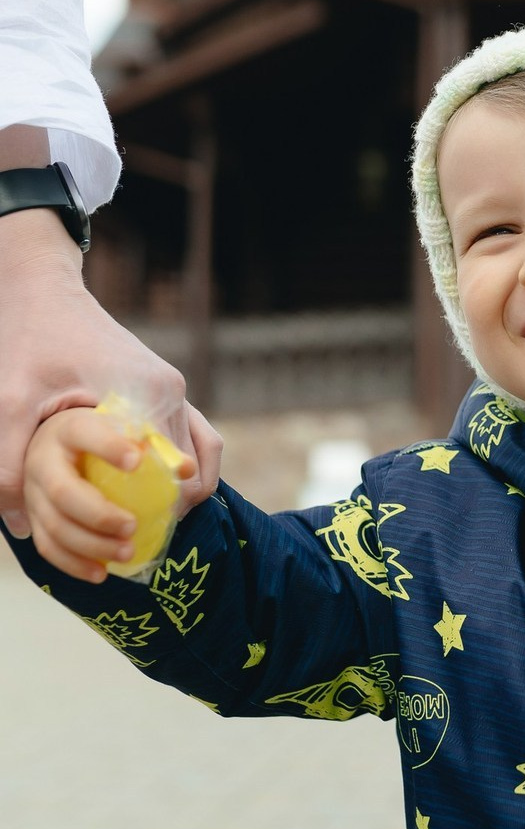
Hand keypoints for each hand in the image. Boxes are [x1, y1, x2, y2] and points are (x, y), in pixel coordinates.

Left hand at [0, 212, 222, 535]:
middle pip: (195, 471)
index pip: (176, 475)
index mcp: (146, 395)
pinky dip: (181, 468)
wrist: (42, 289)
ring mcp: (174, 388)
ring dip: (182, 490)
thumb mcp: (8, 401)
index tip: (129, 538)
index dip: (160, 514)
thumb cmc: (27, 339)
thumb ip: (8, 461)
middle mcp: (171, 391)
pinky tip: (151, 488)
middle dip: (171, 509)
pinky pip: (192, 436)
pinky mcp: (167, 387)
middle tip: (131, 537)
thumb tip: (15, 524)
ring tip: (147, 519)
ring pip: (201, 455)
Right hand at [23, 408, 190, 581]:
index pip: (86, 434)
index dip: (109, 447)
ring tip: (127, 552)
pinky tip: (101, 573)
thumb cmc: (102, 438)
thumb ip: (157, 446)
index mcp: (71, 430)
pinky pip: (48, 547)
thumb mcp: (123, 432)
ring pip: (55, 525)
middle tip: (131, 526)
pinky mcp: (34, 519)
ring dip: (91, 545)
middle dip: (99, 515)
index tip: (137, 461)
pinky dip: (74, 564)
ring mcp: (35, 494)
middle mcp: (44, 462)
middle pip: (64, 492)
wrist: (58, 445)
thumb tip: (186, 468)